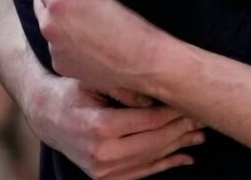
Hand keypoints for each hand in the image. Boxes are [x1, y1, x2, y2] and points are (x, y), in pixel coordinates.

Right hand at [21, 72, 202, 178]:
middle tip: (203, 117)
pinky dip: (165, 165)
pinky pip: (141, 173)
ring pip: (151, 159)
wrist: (47, 115)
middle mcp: (101, 153)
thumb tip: (159, 95)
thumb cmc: (73, 90)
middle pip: (155, 141)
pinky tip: (184, 156)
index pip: (150, 120)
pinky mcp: (104, 177)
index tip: (194, 102)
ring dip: (179, 147)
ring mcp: (102, 170)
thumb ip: (126, 88)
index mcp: (99, 127)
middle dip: (182, 129)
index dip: (175, 112)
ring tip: (200, 134)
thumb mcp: (95, 80)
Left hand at [33, 0, 168, 95]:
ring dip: (60, 25)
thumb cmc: (125, 22)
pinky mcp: (58, 65)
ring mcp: (52, 48)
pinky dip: (67, 46)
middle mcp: (48, 26)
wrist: (141, 63)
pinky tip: (90, 48)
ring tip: (90, 30)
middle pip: (38, 4)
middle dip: (54, 3)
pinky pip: (56, 48)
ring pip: (48, 27)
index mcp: (59, 2)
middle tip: (84, 9)